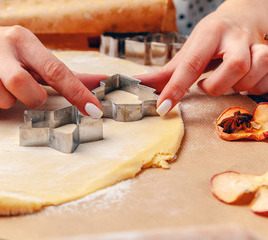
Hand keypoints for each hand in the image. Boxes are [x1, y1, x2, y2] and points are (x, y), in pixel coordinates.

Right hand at [0, 24, 103, 116]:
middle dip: (29, 97)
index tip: (93, 109)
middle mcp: (0, 49)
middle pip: (19, 82)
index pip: (55, 69)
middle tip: (29, 95)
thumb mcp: (35, 54)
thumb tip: (101, 80)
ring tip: (4, 92)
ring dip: (4, 100)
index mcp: (24, 41)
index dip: (75, 91)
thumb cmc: (9, 51)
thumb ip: (66, 73)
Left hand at [134, 0, 267, 115]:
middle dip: (218, 85)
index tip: (163, 107)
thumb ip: (164, 73)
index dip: (176, 88)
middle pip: (235, 66)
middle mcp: (235, 36)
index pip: (191, 63)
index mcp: (209, 33)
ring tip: (228, 81)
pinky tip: (244, 82)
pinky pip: (267, 82)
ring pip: (254, 73)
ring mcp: (258, 44)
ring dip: (239, 86)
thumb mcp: (187, 51)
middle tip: (207, 84)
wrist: (243, 18)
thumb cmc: (210, 40)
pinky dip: (255, 88)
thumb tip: (135, 83)